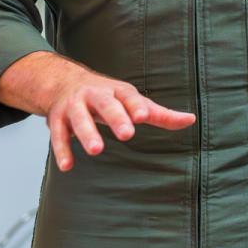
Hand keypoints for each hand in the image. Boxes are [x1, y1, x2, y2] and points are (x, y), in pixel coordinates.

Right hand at [0, 52, 194, 170]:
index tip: (144, 117)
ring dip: (87, 133)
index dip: (136, 106)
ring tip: (97, 150)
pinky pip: (58, 134)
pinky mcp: (57, 119)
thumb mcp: (133, 101)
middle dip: (116, 118)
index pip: (130, 97)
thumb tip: (191, 120)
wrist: (64, 82)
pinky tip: (67, 166)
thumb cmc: (108, 96)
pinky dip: (61, 150)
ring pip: (79, 118)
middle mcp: (95, 95)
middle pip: (106, 105)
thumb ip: (160, 114)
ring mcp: (74, 105)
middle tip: (127, 134)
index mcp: (117, 92)